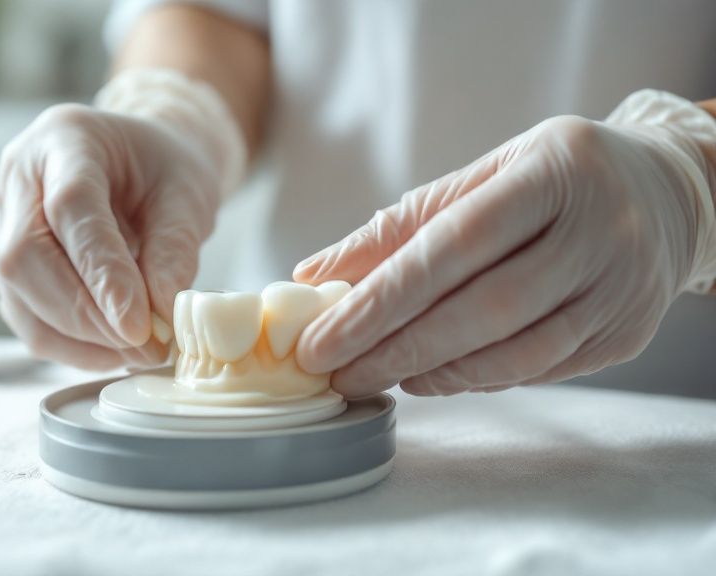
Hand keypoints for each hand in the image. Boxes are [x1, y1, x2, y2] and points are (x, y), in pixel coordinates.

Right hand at [0, 70, 242, 369]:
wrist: (138, 165)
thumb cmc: (162, 171)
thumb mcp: (187, 194)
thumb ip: (175, 248)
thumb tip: (159, 315)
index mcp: (65, 138)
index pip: (69, 208)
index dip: (101, 272)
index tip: (140, 324)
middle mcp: (16, 176)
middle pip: (25, 256)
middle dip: (86, 314)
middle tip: (146, 345)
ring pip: (18, 294)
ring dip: (79, 337)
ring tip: (138, 351)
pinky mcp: (1, 266)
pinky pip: (25, 318)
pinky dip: (69, 347)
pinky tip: (113, 352)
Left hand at [293, 92, 715, 396]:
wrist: (666, 193)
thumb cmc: (552, 181)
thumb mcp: (482, 177)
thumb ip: (401, 225)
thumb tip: (314, 276)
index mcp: (554, 173)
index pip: (453, 245)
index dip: (379, 300)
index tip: (321, 338)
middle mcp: (599, 231)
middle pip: (483, 308)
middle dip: (395, 348)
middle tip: (335, 373)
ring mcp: (621, 288)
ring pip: (516, 352)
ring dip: (432, 373)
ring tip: (373, 376)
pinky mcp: (627, 335)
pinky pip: (538, 370)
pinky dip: (475, 379)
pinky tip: (429, 376)